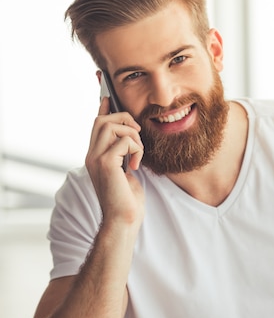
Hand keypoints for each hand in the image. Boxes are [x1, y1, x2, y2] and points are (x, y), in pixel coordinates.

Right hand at [85, 97, 144, 226]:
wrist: (123, 220)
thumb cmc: (127, 200)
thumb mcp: (126, 172)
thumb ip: (123, 155)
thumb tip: (131, 139)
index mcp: (95, 156)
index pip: (96, 125)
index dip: (103, 108)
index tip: (108, 97)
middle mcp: (91, 155)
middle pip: (102, 120)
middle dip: (124, 120)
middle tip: (137, 135)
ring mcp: (96, 159)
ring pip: (111, 126)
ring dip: (132, 136)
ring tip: (137, 154)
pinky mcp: (106, 164)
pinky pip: (124, 141)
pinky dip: (136, 149)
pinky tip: (135, 166)